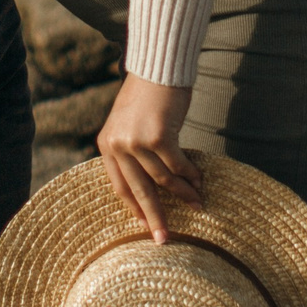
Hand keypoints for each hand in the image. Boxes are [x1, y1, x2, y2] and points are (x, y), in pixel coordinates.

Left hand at [95, 72, 203, 241]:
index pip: (119, 187)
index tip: (147, 226)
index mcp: (106, 145)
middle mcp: (117, 145)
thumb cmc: (147, 95)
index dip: (135, 208)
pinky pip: (178, 165)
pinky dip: (190, 175)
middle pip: (139, 191)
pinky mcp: (159, 137)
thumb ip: (131, 150)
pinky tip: (200, 180)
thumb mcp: (128, 124)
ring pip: (163, 179)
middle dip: (155, 217)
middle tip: (164, 239)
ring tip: (198, 203)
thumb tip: (148, 183)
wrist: (157, 67)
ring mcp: (137, 141)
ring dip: (183, 193)